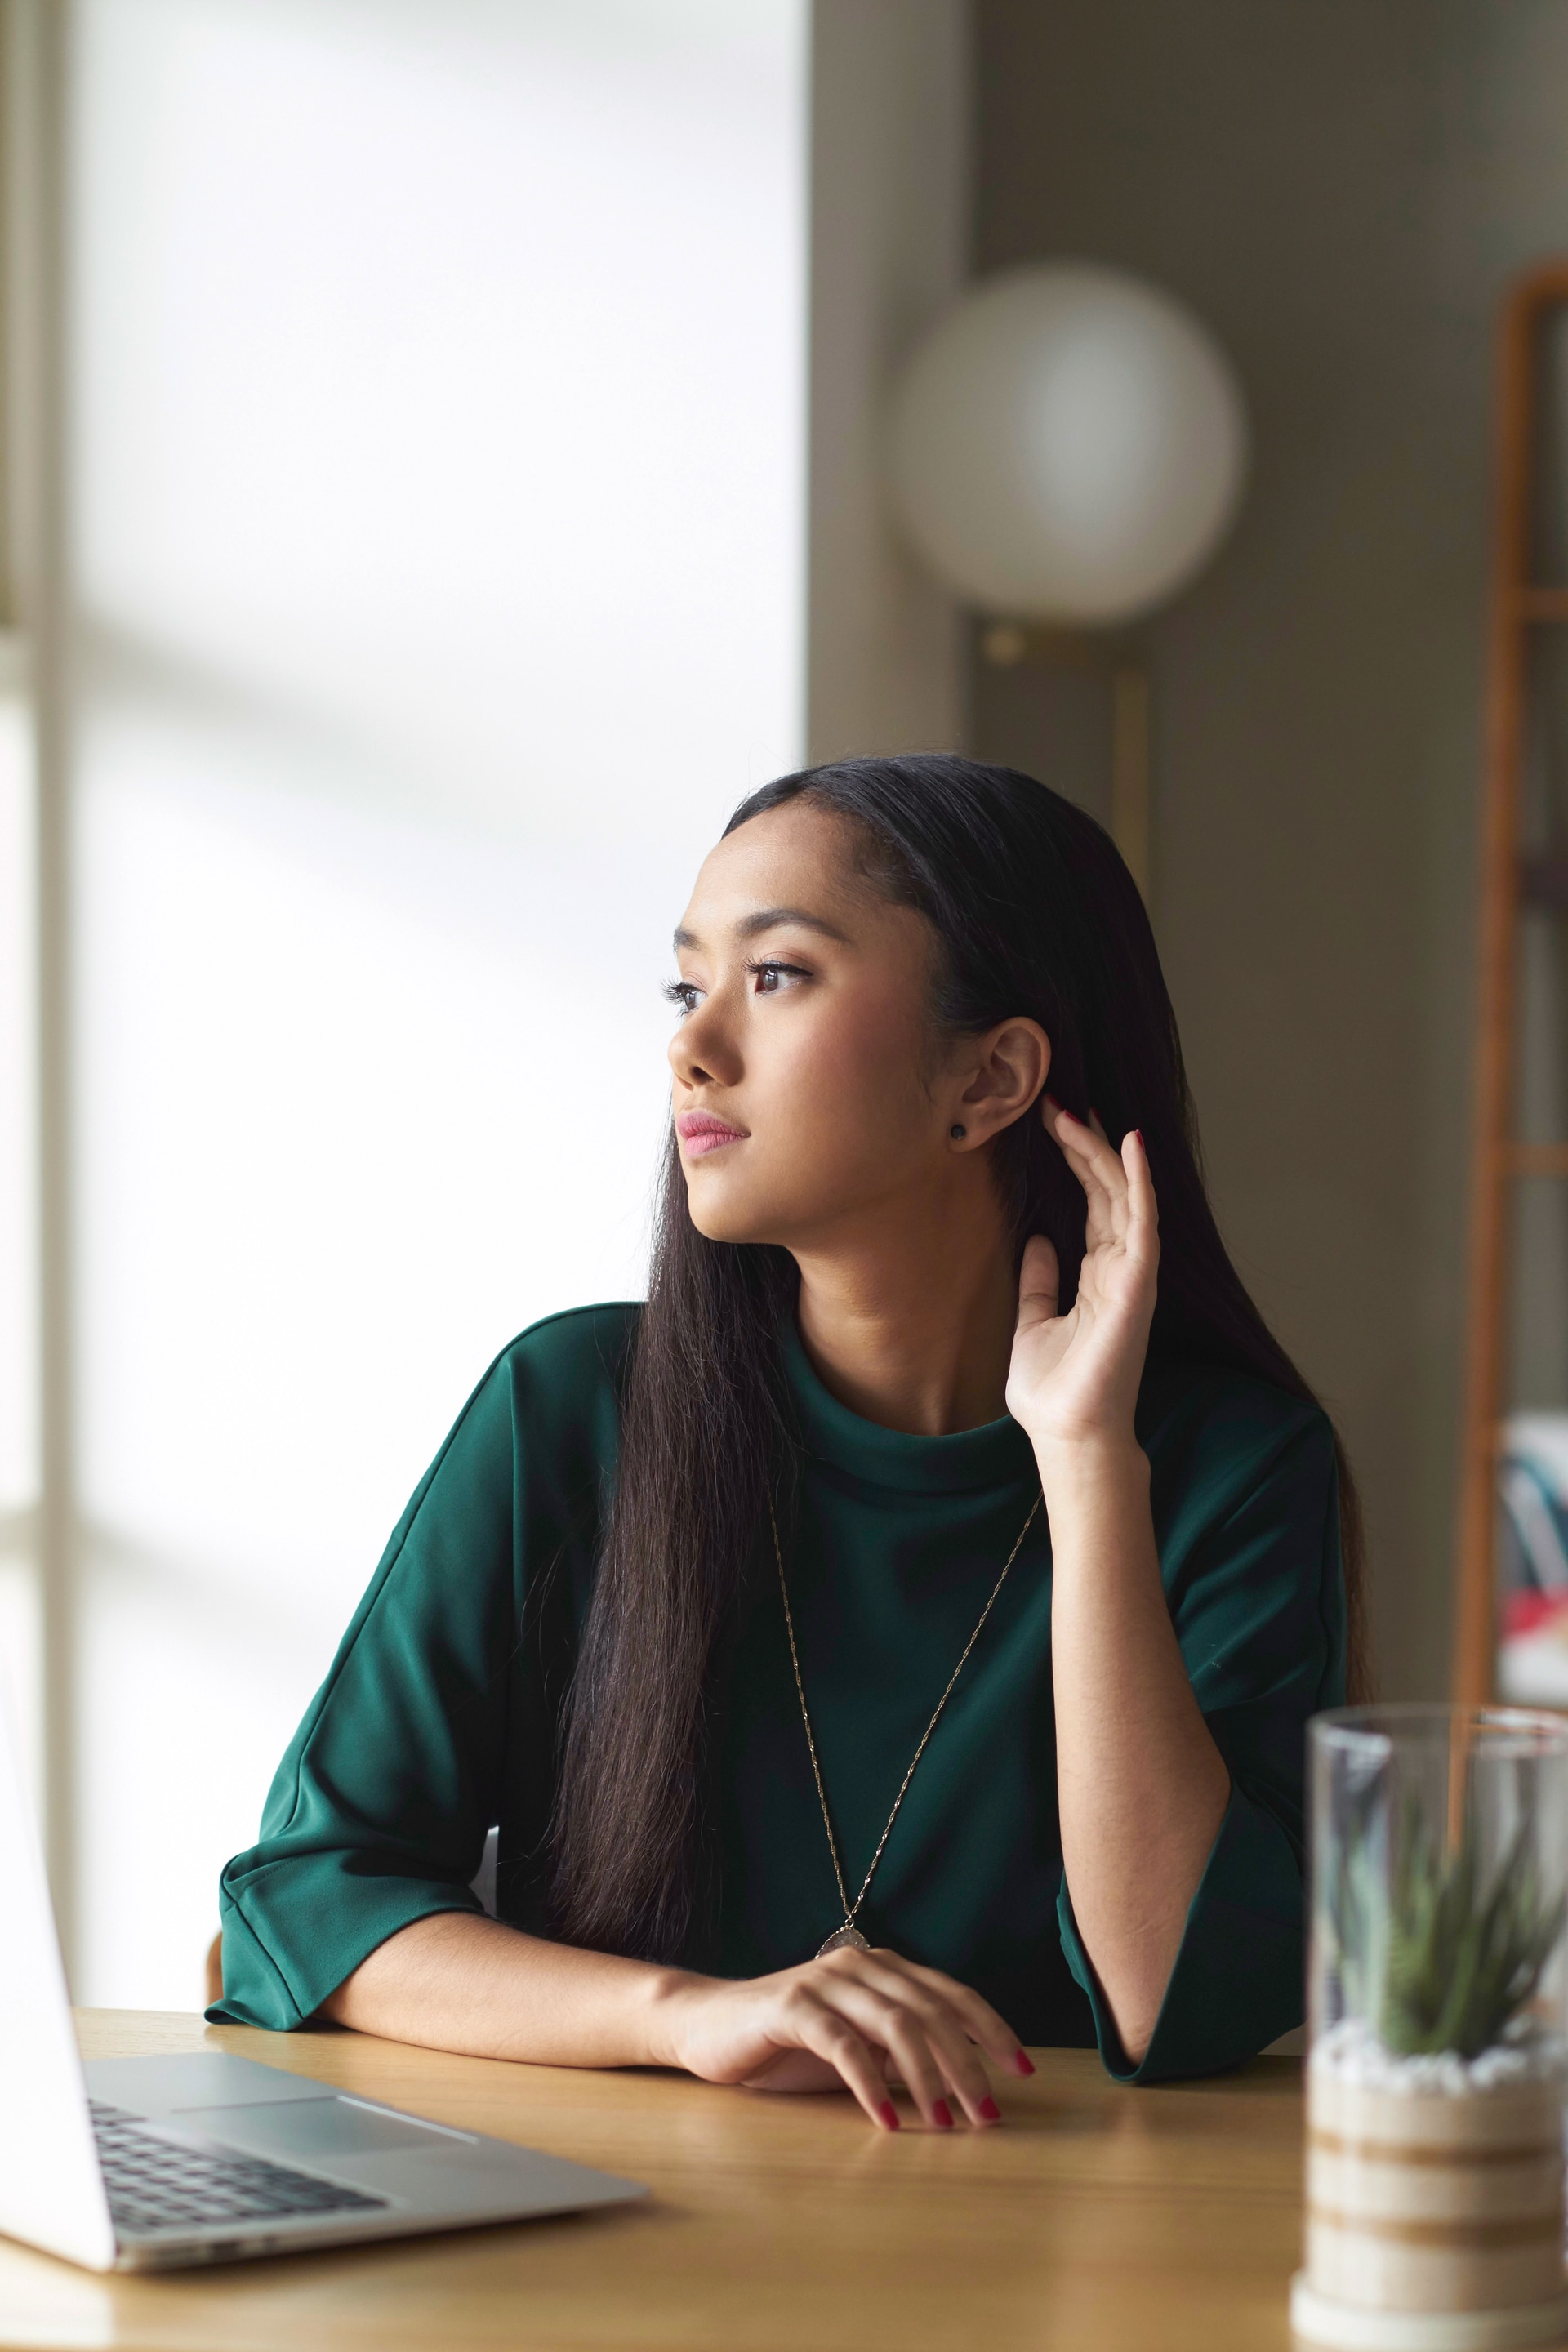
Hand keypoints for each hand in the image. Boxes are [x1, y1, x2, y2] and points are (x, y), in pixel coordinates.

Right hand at [650, 1945, 1032, 2130]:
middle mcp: (861, 1965)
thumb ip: (901, 2053)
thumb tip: (964, 2083)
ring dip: (928, 2078)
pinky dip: (871, 2085)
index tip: (1023, 2072)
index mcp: (883, 1968)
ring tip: (945, 2123)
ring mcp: (826, 1982)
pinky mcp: (792, 2007)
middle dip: (968, 2065)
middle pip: (933, 2012)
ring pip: (897, 2025)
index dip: (991, 2030)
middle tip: (987, 2114)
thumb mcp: (857, 2047)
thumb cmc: (787, 2042)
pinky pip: (843, 2045)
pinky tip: (886, 2120)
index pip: (952, 1995)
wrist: (708, 2024)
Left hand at [1005, 1101, 1158, 1450]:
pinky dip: (1138, 1181)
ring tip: (1079, 1111)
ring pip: (1123, 1196)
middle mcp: (1119, 1267)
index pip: (1090, 1203)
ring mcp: (1132, 1273)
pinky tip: (1129, 1143)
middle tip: (1057, 1103)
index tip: (1048, 1122)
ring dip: (1103, 1152)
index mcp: (1096, 1274)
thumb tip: (1037, 1239)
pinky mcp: (1137, 1283)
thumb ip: (1040, 1281)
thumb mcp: (1033, 1323)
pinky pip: (1142, 1221)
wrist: (1067, 1434)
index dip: (1073, 1161)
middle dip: (1083, 1145)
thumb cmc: (1054, 1390)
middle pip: (1106, 1191)